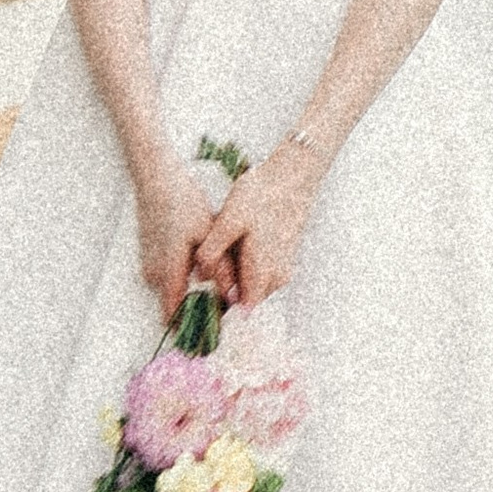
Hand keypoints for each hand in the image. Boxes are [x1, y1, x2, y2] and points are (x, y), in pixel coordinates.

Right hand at [133, 155, 219, 317]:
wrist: (156, 181)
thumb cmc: (182, 203)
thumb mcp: (208, 233)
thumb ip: (220, 268)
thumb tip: (234, 297)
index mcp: (168, 272)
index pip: (174, 318)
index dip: (192, 329)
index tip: (211, 336)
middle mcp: (154, 276)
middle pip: (175, 308)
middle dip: (197, 310)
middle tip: (224, 307)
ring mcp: (149, 267)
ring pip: (172, 293)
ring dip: (192, 293)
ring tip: (218, 285)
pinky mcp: (149, 258)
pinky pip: (168, 279)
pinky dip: (184, 279)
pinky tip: (201, 265)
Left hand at [194, 144, 325, 308]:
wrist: (293, 175)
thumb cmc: (261, 195)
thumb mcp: (229, 220)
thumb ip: (212, 251)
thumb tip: (199, 277)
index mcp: (261, 274)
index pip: (241, 315)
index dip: (221, 316)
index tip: (200, 311)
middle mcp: (276, 278)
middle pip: (244, 303)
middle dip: (222, 296)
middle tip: (201, 279)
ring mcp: (282, 269)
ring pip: (251, 288)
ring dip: (232, 281)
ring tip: (215, 259)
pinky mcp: (283, 259)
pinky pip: (259, 276)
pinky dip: (243, 270)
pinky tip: (233, 248)